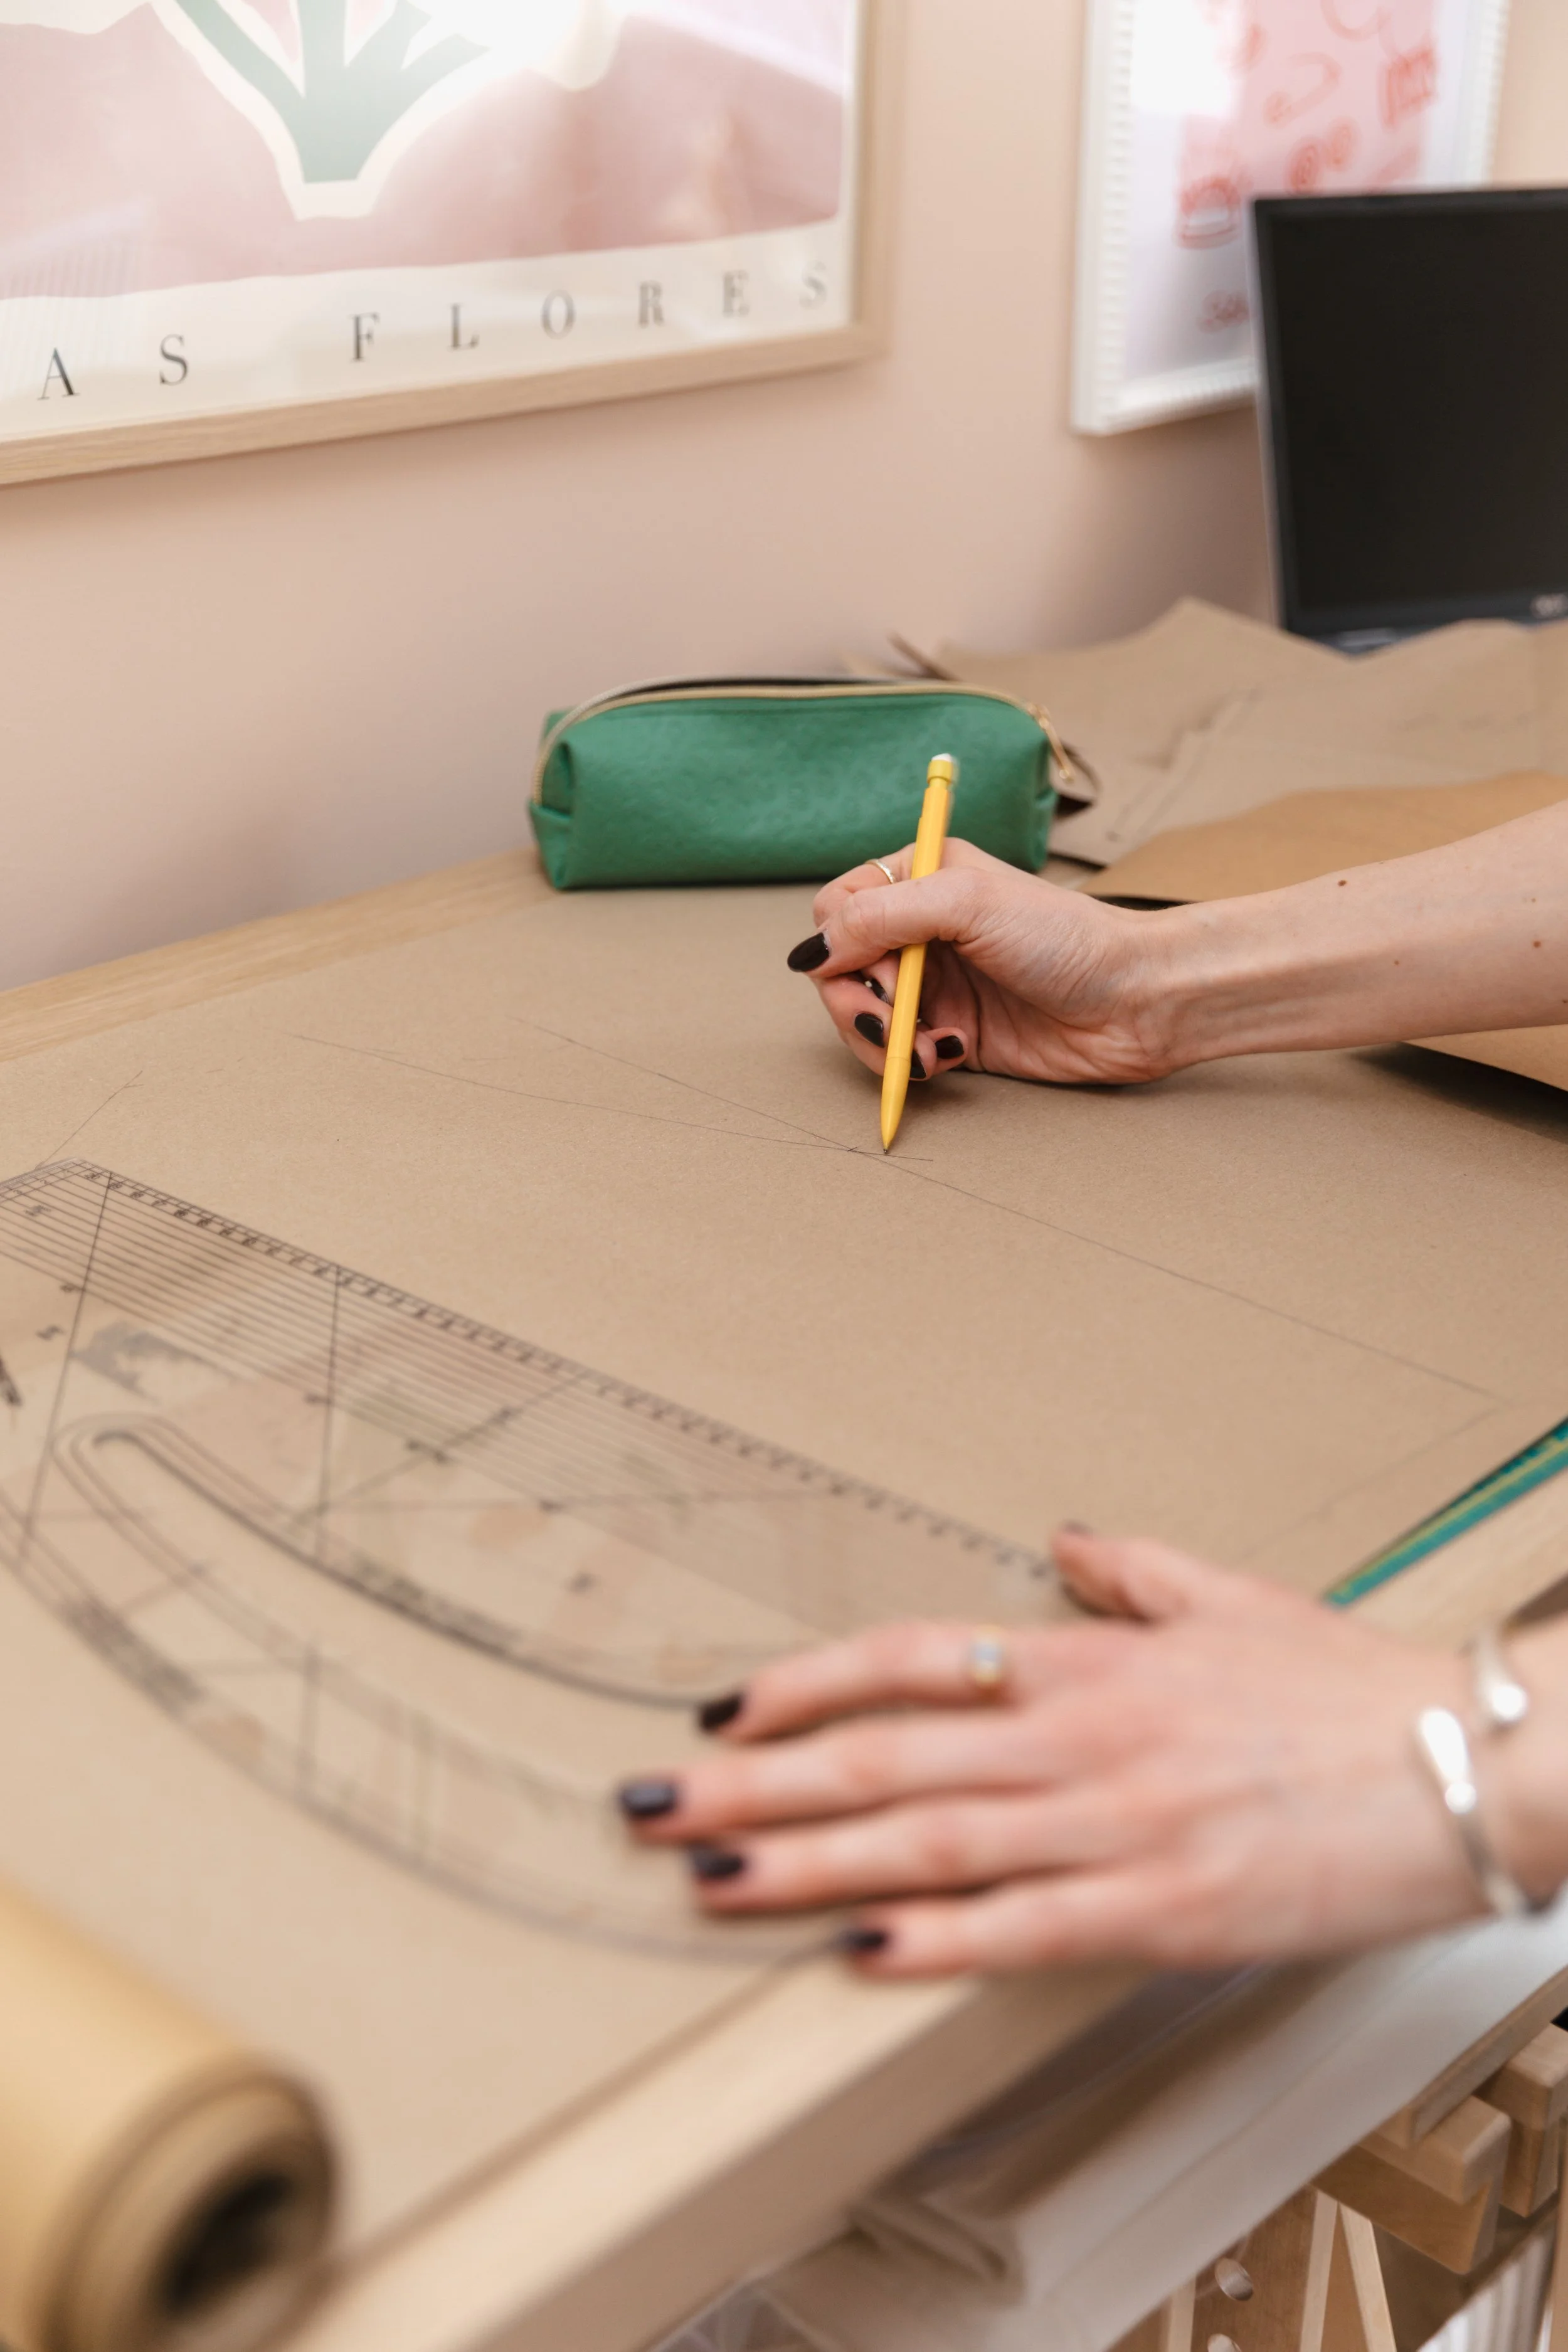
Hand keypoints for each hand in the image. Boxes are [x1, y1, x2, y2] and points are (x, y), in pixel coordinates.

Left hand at [619, 1530, 1484, 1975]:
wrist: (1464, 1768)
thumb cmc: (1349, 1691)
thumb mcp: (1232, 1597)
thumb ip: (1133, 1569)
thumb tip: (1063, 1539)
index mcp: (1091, 1660)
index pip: (910, 1656)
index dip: (805, 1682)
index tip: (724, 1705)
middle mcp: (1082, 1735)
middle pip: (885, 1755)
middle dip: (754, 1781)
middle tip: (653, 1802)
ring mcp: (1117, 1825)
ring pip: (928, 1842)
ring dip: (806, 1863)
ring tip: (709, 1878)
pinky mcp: (1165, 1908)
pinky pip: (1022, 1928)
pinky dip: (931, 1941)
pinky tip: (854, 1953)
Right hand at [784, 840, 1175, 1087]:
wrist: (1134, 1002)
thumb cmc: (1065, 938)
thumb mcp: (966, 903)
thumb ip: (881, 916)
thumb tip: (812, 952)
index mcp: (922, 879)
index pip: (837, 909)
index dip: (841, 945)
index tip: (875, 969)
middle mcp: (922, 930)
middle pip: (839, 970)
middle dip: (857, 1002)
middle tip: (892, 1020)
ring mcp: (935, 984)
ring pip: (861, 1018)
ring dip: (883, 1039)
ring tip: (929, 1047)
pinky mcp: (951, 1033)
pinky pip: (897, 1053)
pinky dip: (910, 1060)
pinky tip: (951, 1055)